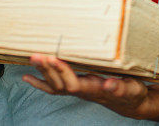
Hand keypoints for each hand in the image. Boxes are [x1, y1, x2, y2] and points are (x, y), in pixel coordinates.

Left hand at [22, 53, 151, 119]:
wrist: (130, 102)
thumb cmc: (132, 93)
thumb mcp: (131, 89)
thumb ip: (120, 87)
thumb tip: (109, 84)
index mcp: (95, 89)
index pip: (74, 83)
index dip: (62, 71)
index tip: (53, 58)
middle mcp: (83, 91)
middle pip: (60, 84)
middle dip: (47, 70)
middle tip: (36, 55)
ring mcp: (78, 91)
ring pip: (55, 85)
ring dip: (42, 73)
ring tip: (32, 59)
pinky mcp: (76, 88)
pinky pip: (53, 88)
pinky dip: (39, 82)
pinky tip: (26, 76)